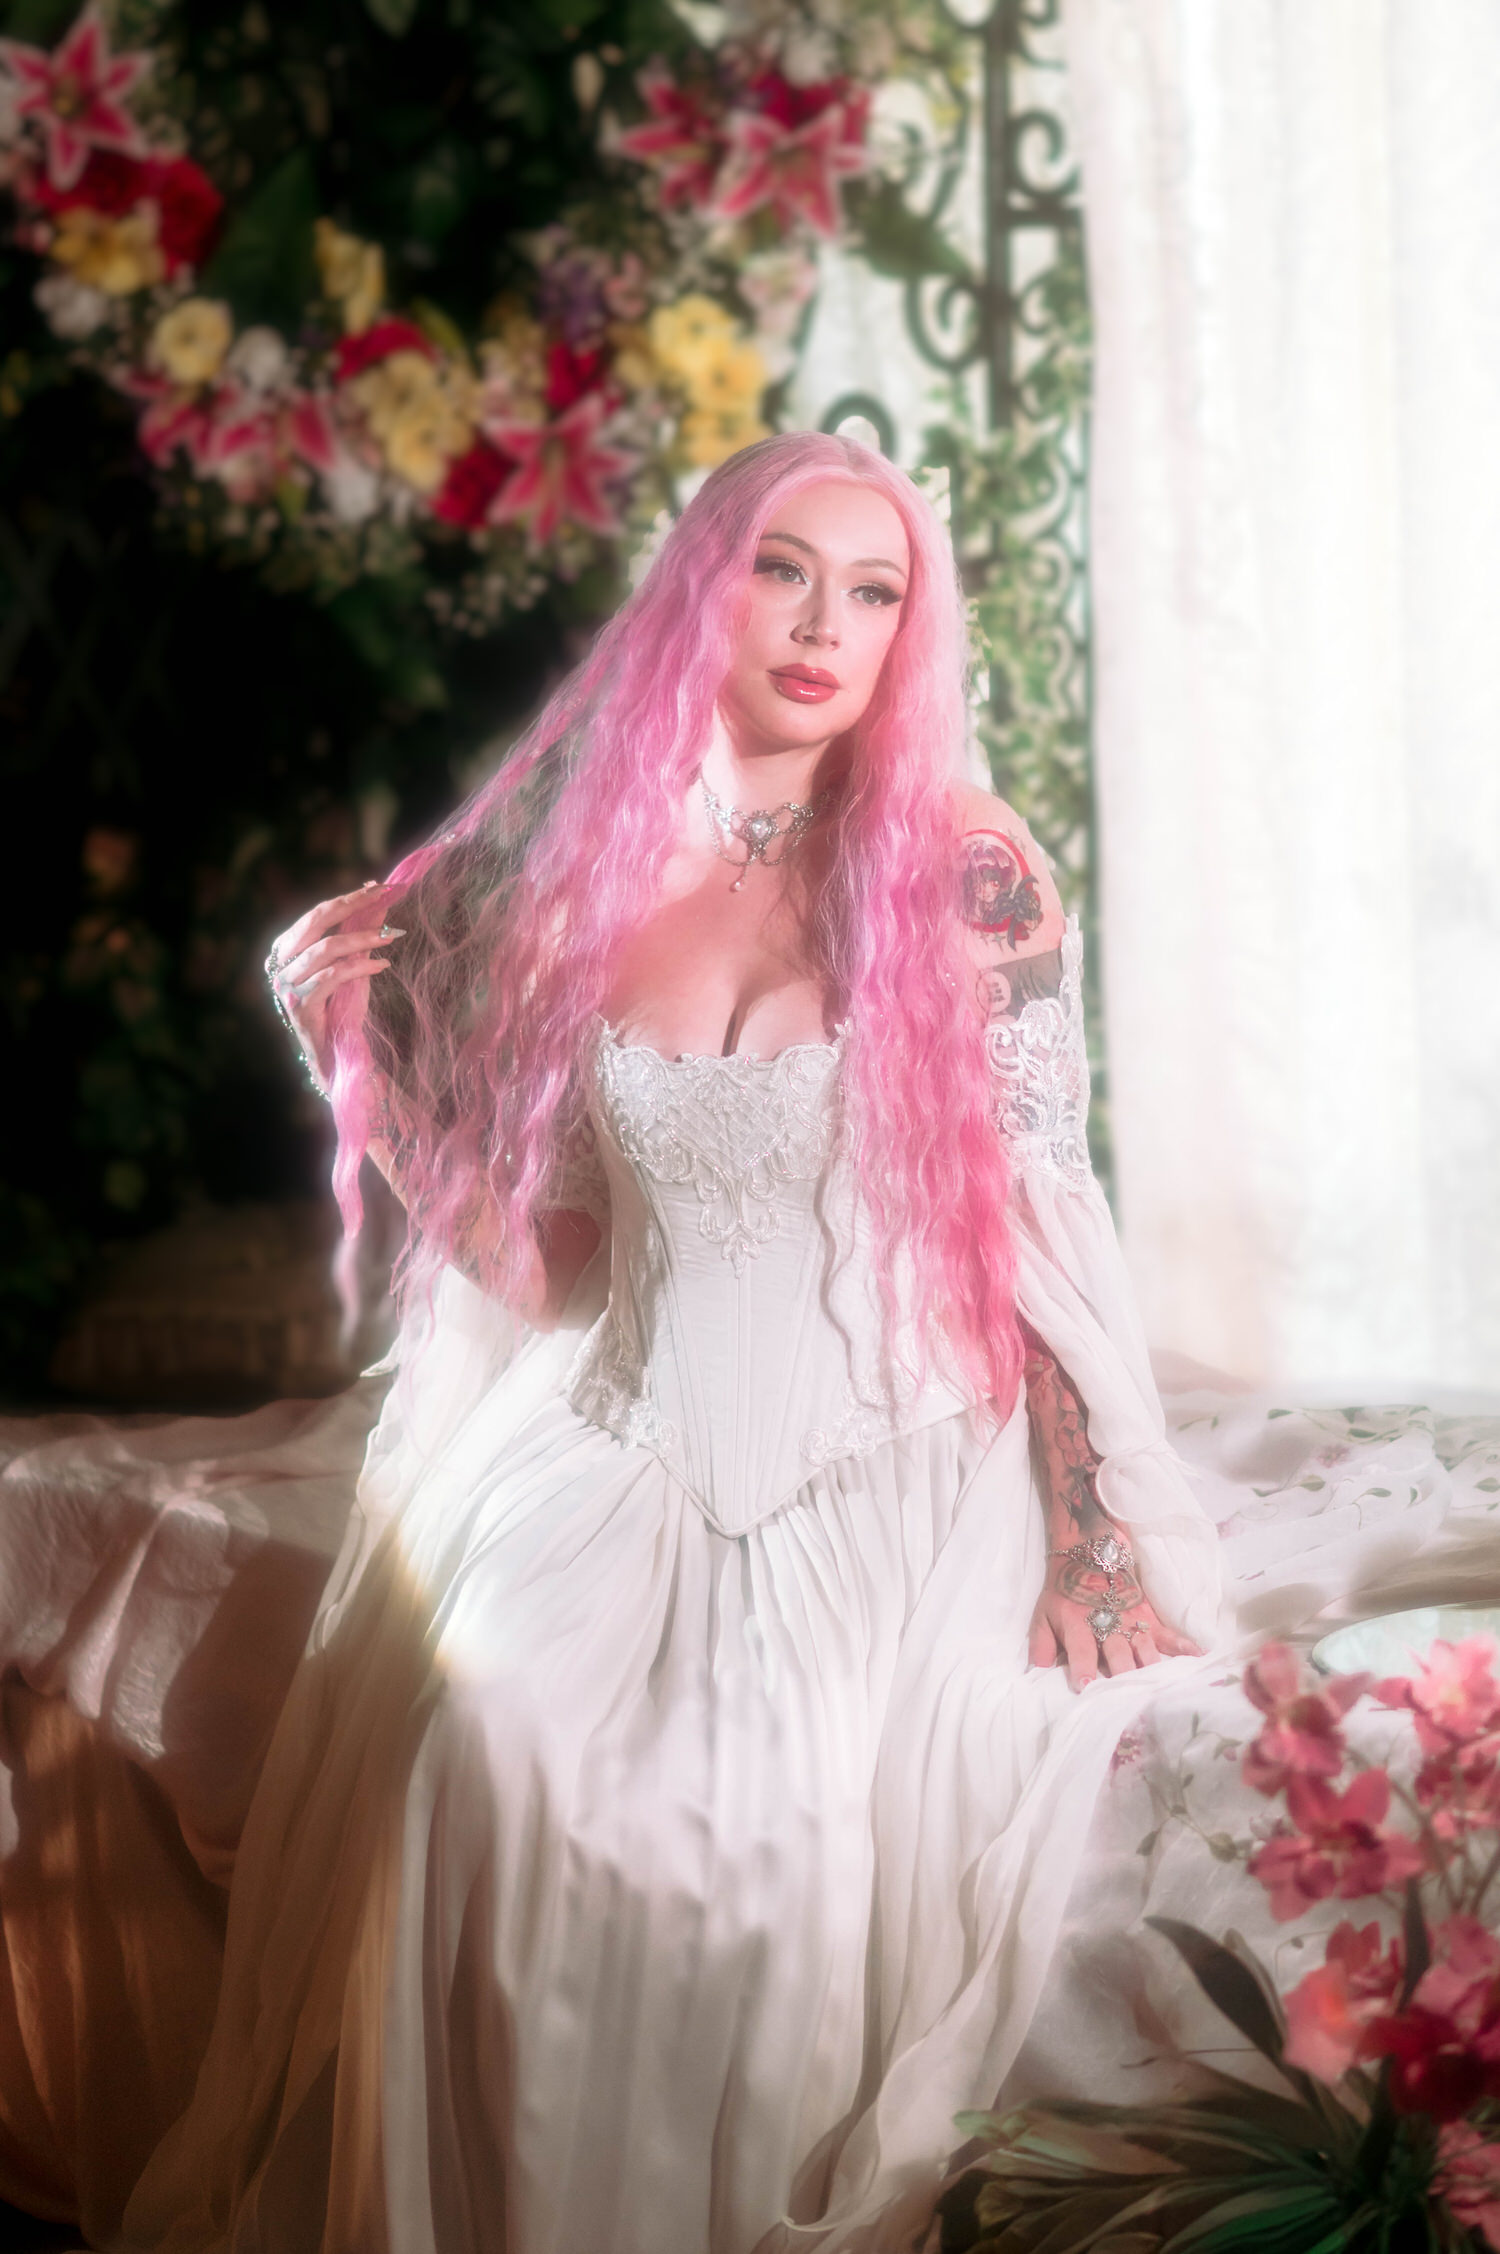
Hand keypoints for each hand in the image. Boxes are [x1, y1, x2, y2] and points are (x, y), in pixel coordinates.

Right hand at [266, 882, 401, 1088]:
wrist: (334, 1057)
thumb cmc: (340, 1009)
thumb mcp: (350, 965)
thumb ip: (357, 934)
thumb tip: (379, 898)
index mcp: (285, 948)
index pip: (317, 914)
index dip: (348, 899)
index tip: (379, 888)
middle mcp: (279, 964)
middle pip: (315, 921)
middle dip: (352, 906)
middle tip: (385, 897)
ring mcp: (287, 985)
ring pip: (326, 948)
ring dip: (362, 939)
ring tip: (390, 937)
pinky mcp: (300, 1006)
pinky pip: (332, 976)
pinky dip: (360, 967)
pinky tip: (381, 965)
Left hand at [1028, 1572, 1200, 1692]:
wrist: (1088, 1552)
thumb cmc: (1064, 1591)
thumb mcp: (1043, 1614)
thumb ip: (1040, 1644)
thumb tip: (1039, 1671)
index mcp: (1078, 1625)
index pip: (1081, 1651)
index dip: (1083, 1668)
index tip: (1087, 1686)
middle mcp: (1108, 1626)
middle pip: (1118, 1656)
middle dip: (1123, 1677)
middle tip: (1130, 1699)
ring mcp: (1131, 1623)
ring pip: (1144, 1652)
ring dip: (1151, 1671)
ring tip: (1160, 1691)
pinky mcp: (1149, 1619)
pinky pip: (1169, 1635)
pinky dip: (1184, 1646)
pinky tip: (1198, 1658)